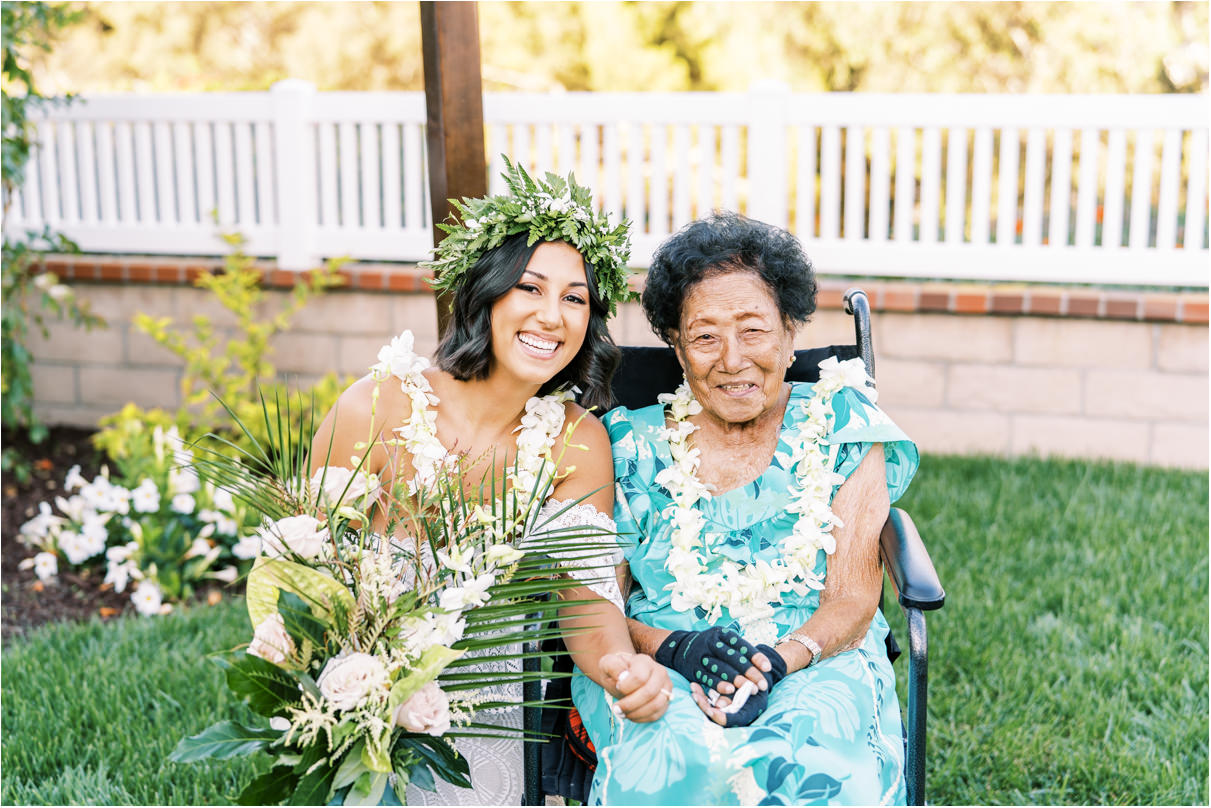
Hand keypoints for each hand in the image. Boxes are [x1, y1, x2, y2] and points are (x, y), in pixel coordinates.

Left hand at [600, 652, 672, 722]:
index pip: (639, 677)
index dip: (626, 687)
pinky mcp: (665, 700)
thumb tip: (622, 677)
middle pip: (649, 692)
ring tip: (622, 713)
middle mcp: (659, 672)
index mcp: (645, 661)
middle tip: (616, 708)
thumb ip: (613, 667)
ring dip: (636, 713)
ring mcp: (665, 687)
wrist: (623, 676)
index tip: (617, 687)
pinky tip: (630, 715)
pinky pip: (657, 715)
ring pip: (656, 705)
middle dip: (630, 704)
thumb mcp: (608, 664)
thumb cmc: (615, 670)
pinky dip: (641, 718)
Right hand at [653, 627, 772, 696]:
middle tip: (762, 685)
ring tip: (750, 689)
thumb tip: (763, 665)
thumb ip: (739, 650)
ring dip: (737, 680)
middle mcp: (711, 642)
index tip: (768, 668)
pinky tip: (730, 691)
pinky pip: (707, 677)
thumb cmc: (711, 646)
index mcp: (722, 633)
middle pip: (733, 658)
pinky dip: (719, 684)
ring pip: (721, 668)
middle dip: (750, 672)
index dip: (756, 656)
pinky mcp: (693, 668)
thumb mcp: (723, 640)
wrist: (680, 647)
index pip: (742, 645)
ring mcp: (701, 655)